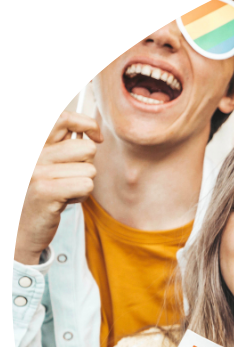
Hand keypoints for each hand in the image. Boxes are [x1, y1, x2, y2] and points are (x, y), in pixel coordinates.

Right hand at [15, 109, 102, 264]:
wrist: (24, 228)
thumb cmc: (45, 195)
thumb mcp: (53, 165)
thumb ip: (67, 146)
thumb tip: (91, 132)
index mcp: (40, 146)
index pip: (63, 118)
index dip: (87, 123)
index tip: (96, 137)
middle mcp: (36, 156)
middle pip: (87, 147)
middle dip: (87, 165)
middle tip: (69, 178)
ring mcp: (37, 171)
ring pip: (90, 169)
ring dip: (84, 184)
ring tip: (64, 191)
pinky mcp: (44, 190)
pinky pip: (86, 185)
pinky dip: (81, 196)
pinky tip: (64, 201)